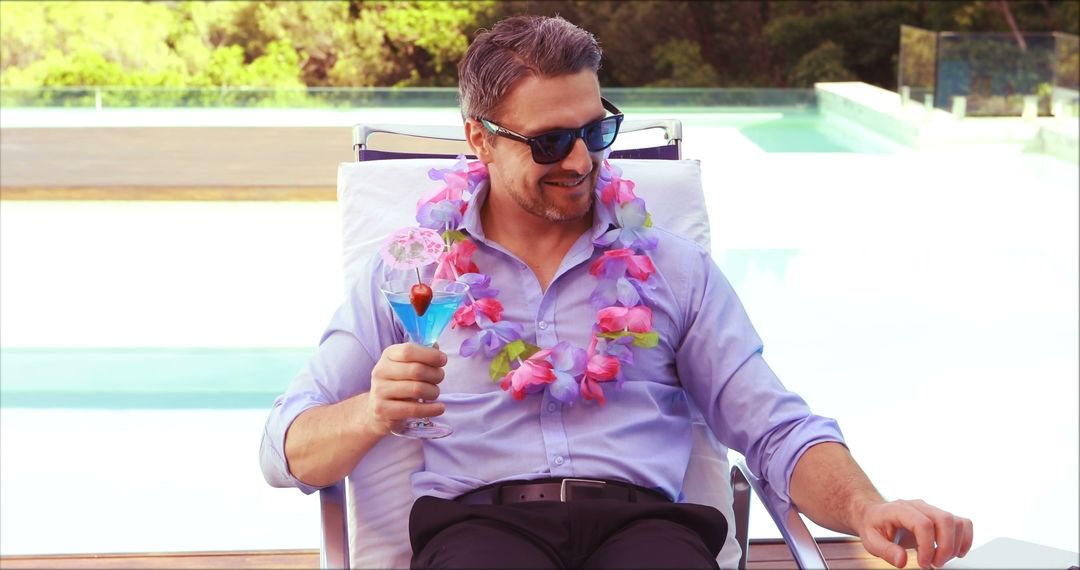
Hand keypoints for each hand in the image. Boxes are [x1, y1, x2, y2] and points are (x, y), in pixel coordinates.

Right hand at [364, 343, 446, 435]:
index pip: (409, 351)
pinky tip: (439, 408)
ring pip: (417, 390)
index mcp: (388, 355)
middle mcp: (381, 371)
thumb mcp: (407, 364)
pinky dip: (431, 409)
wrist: (379, 408)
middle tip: (440, 378)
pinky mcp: (383, 409)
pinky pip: (413, 409)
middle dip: (436, 374)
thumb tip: (436, 348)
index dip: (430, 355)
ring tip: (434, 393)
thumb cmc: (400, 382)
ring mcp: (380, 391)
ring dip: (434, 392)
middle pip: (416, 370)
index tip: (443, 360)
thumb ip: (422, 354)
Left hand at [858, 499, 972, 568]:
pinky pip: (963, 523)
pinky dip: (965, 539)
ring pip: (956, 522)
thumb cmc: (874, 526)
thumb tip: (902, 561)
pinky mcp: (940, 517)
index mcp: (899, 509)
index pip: (923, 523)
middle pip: (944, 520)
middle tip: (934, 563)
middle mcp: (918, 506)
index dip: (927, 547)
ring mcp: (931, 510)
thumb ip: (885, 550)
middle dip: (945, 547)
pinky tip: (955, 553)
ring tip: (940, 559)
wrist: (875, 515)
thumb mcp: (870, 540)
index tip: (923, 563)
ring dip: (955, 546)